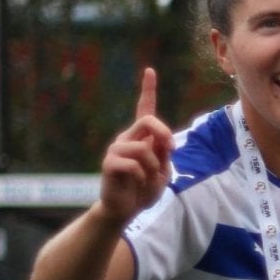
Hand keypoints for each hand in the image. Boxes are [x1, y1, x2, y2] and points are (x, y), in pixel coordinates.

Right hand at [98, 68, 172, 221]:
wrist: (127, 209)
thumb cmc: (145, 188)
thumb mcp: (162, 170)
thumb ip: (164, 153)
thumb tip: (164, 140)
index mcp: (140, 137)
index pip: (144, 108)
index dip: (148, 89)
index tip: (150, 70)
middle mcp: (126, 138)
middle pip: (148, 120)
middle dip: (165, 134)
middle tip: (171, 151)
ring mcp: (116, 149)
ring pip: (144, 149)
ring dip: (154, 168)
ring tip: (147, 179)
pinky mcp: (109, 163)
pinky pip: (135, 165)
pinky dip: (143, 178)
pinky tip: (136, 184)